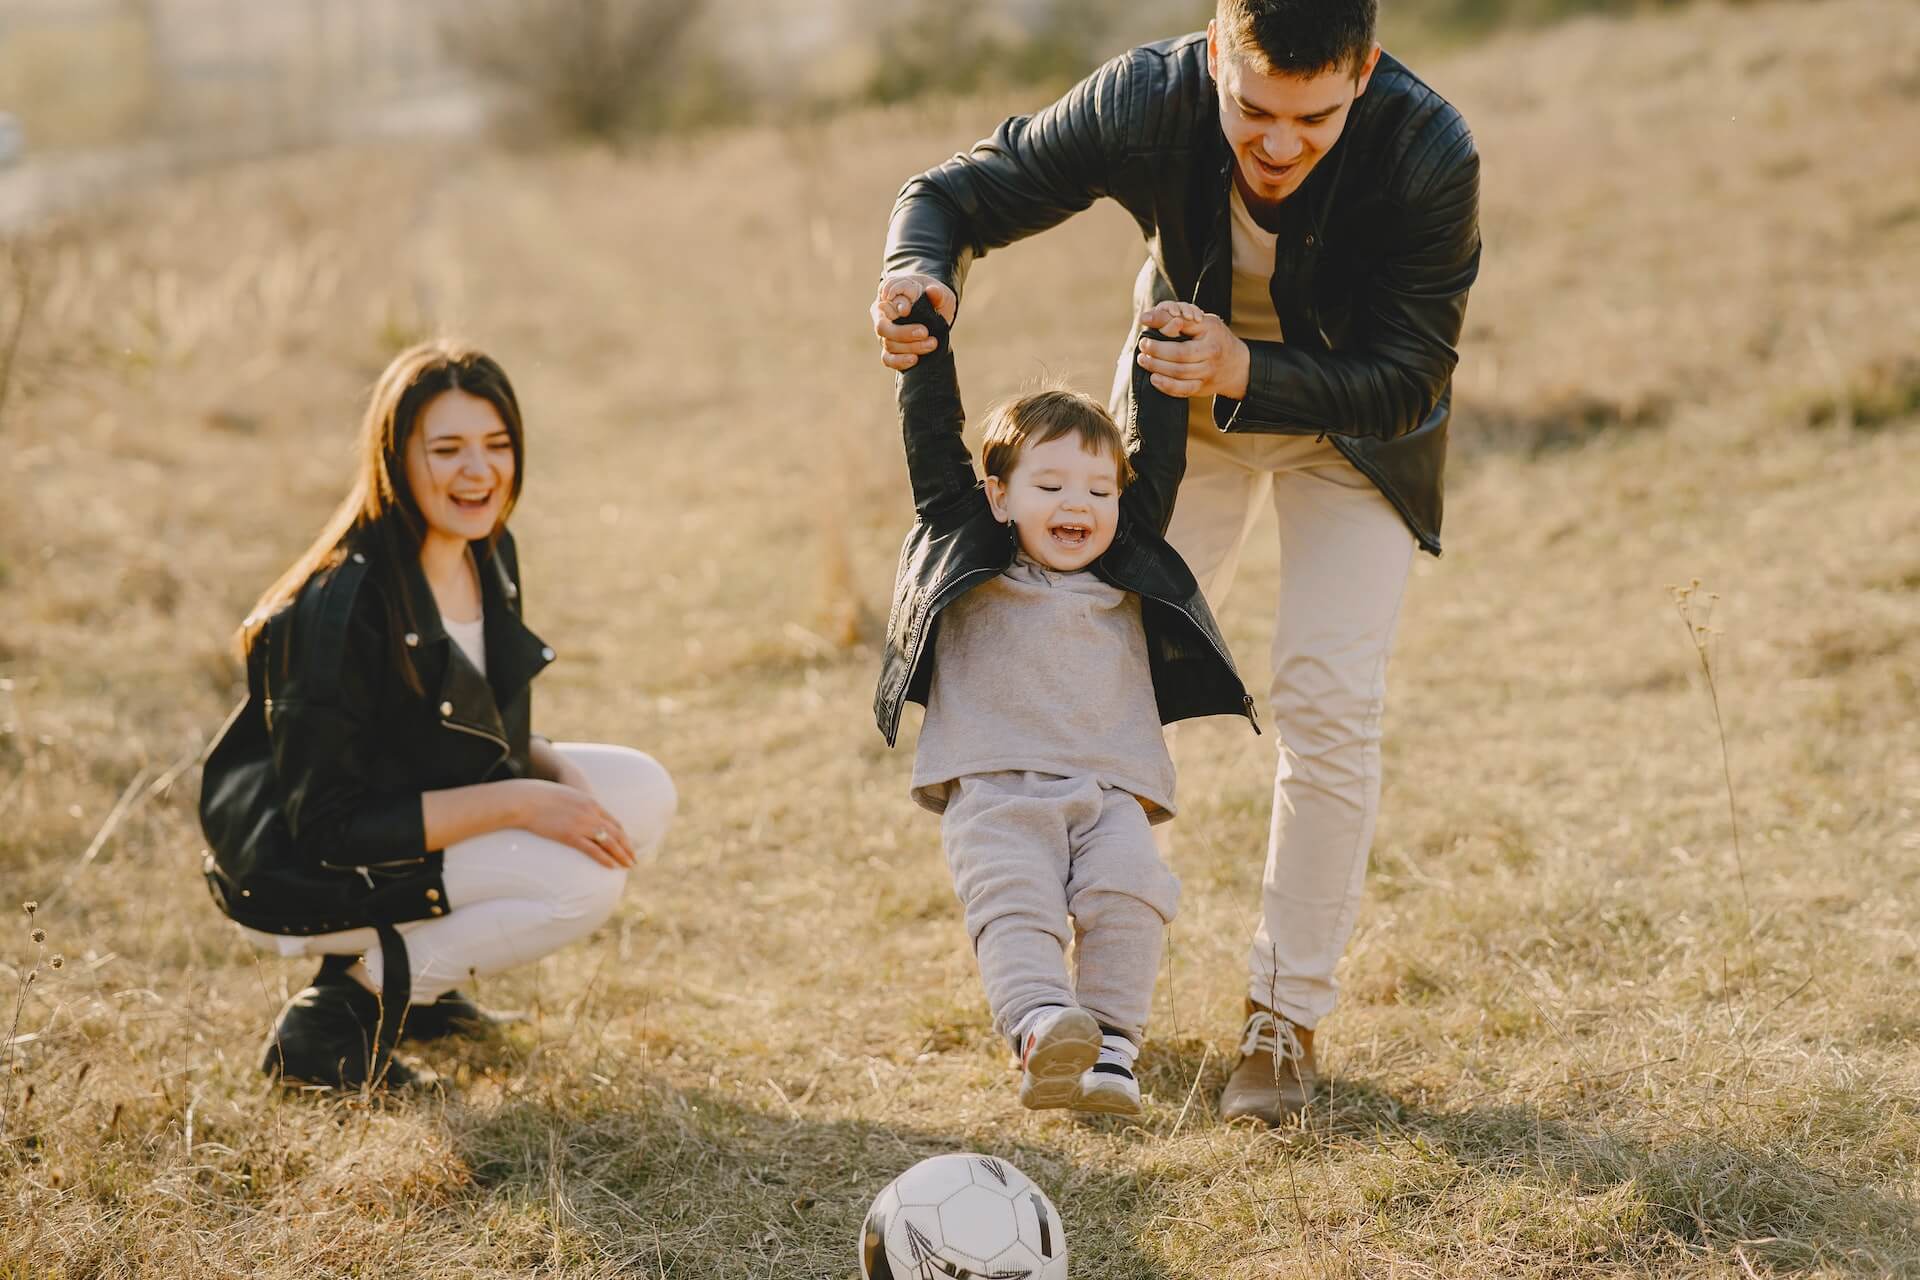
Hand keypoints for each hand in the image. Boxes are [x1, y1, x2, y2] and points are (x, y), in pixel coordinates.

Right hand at [514, 779, 634, 868]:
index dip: (622, 835)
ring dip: (621, 855)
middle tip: (634, 859)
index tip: (627, 844)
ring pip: (609, 842)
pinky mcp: (570, 836)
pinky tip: (612, 867)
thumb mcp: (566, 797)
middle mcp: (591, 813)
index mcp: (591, 802)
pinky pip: (593, 850)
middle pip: (616, 832)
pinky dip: (605, 859)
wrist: (526, 799)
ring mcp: (582, 824)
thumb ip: (577, 806)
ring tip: (628, 865)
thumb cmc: (541, 797)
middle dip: (627, 847)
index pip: (613, 821)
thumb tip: (577, 815)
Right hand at [872, 274, 957, 370]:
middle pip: (882, 326)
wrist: (937, 314)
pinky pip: (887, 358)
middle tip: (924, 332)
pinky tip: (914, 359)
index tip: (907, 310)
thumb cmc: (935, 299)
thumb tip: (931, 291)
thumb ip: (937, 292)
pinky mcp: (890, 350)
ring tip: (932, 344)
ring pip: (888, 343)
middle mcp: (883, 313)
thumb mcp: (941, 294)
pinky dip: (899, 361)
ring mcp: (885, 333)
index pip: (886, 293)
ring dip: (910, 347)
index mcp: (891, 292)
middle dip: (903, 332)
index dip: (895, 303)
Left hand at [1136, 302, 1249, 398]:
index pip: (1184, 328)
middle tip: (1143, 346)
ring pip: (1179, 374)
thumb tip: (1147, 318)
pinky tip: (1154, 379)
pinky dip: (1167, 386)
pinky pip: (1183, 390)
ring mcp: (1207, 374)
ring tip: (1143, 360)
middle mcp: (1211, 356)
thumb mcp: (1204, 323)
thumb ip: (1178, 319)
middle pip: (1180, 356)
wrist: (1237, 365)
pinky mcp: (1201, 388)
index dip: (1162, 326)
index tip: (1145, 323)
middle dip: (1157, 352)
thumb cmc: (1215, 338)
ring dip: (1157, 367)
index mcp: (1211, 335)